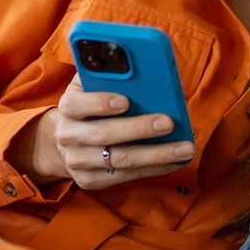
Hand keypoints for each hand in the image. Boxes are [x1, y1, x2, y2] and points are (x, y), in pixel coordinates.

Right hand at [14, 75, 194, 190]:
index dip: (100, 102)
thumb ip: (108, 76)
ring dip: (156, 155)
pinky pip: (126, 176)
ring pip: (120, 160)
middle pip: (103, 134)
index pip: (77, 103)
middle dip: (139, 128)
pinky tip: (175, 161)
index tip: (126, 100)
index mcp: (68, 106)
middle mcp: (68, 135)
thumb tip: (143, 68)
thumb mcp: (91, 87)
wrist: (66, 143)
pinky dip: (154, 169)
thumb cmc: (90, 107)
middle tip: (168, 122)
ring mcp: (78, 161)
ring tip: (184, 148)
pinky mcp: (90, 181)